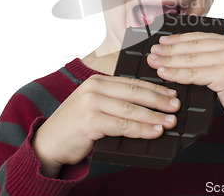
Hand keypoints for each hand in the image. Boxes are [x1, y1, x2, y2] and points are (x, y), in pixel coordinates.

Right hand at [32, 74, 179, 177]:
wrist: (48, 143)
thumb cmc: (75, 126)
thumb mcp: (94, 106)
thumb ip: (115, 102)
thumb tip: (148, 107)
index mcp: (97, 81)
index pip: (132, 82)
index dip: (154, 88)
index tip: (171, 94)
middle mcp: (94, 87)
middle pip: (134, 92)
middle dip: (158, 100)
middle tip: (175, 107)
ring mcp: (91, 103)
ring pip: (131, 109)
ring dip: (153, 116)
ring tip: (169, 122)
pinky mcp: (90, 121)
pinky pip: (122, 125)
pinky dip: (141, 129)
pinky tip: (153, 131)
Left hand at [147, 32, 223, 132]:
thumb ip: (212, 58)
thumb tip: (181, 56)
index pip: (198, 37)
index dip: (177, 39)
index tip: (161, 42)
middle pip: (192, 46)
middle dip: (168, 49)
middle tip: (151, 52)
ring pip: (190, 59)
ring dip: (168, 61)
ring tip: (153, 62)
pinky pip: (193, 73)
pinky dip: (176, 74)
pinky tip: (164, 73)